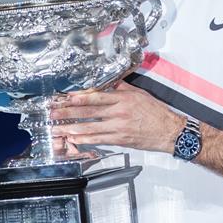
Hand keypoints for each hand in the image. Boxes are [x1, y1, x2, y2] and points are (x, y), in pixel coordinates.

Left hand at [50, 82, 183, 152]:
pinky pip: (98, 139)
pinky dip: (84, 139)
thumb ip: (123, 89)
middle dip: (68, 112)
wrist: (169, 131)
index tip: (65, 97)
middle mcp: (120, 112)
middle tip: (53, 112)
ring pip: (90, 127)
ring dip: (71, 128)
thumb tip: (108, 83)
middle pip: (89, 111)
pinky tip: (74, 139)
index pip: (96, 96)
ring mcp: (119, 127)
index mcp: (124, 98)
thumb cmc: (157, 113)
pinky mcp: (120, 139)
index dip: (78, 97)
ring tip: (58, 128)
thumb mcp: (141, 95)